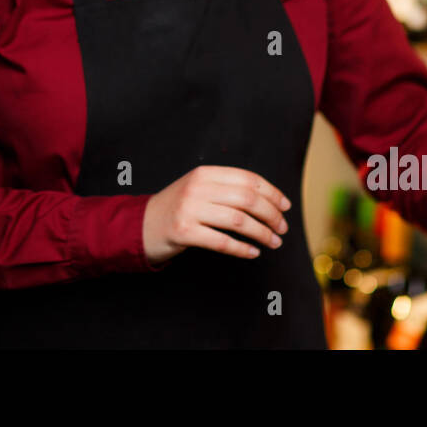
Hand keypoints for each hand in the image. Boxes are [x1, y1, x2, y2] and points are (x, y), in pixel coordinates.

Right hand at [142, 165, 290, 264]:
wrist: (141, 224)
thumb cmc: (178, 208)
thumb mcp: (199, 188)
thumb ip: (226, 188)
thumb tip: (268, 199)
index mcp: (205, 173)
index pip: (248, 179)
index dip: (272, 193)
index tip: (285, 206)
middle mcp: (198, 188)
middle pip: (248, 199)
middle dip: (272, 215)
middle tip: (282, 228)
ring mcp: (189, 209)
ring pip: (238, 221)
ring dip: (262, 233)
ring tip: (273, 242)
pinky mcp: (183, 232)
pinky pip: (222, 242)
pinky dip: (242, 249)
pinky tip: (252, 253)